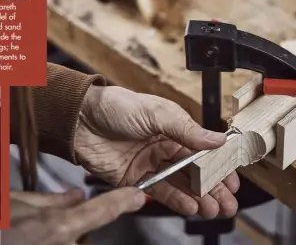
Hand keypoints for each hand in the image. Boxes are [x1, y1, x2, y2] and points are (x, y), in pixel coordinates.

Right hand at [3, 188, 145, 244]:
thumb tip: (77, 196)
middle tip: (40, 224)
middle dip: (72, 226)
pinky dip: (56, 238)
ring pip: (71, 243)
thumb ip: (51, 201)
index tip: (140, 195)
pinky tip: (34, 232)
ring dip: (60, 235)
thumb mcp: (16, 202)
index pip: (101, 211)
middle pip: (82, 235)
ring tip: (31, 228)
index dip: (122, 201)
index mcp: (57, 228)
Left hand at [74, 86, 239, 218]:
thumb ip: (187, 130)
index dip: (218, 164)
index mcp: (174, 127)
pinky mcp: (136, 179)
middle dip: (213, 186)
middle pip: (195, 170)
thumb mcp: (157, 113)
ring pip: (181, 184)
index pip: (202, 149)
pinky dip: (176, 200)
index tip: (233, 179)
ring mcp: (151, 164)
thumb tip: (217, 139)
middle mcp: (165, 146)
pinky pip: (160, 191)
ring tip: (213, 209)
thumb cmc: (118, 106)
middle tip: (229, 202)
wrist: (81, 119)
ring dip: (199, 197)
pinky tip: (190, 206)